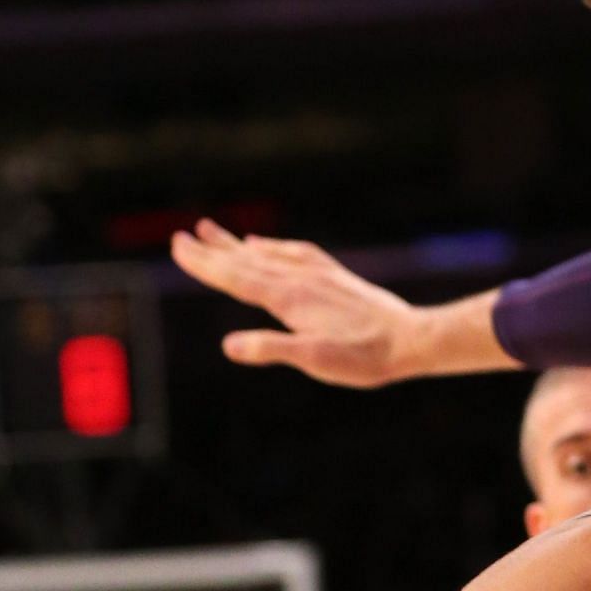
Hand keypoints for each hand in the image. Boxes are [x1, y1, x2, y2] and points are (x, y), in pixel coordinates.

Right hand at [171, 219, 427, 385]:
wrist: (411, 339)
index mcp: (288, 298)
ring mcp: (317, 274)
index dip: (205, 264)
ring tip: (212, 230)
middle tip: (181, 236)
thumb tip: (229, 346)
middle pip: (245, 259)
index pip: (236, 276)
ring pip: (267, 253)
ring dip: (236, 244)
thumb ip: (271, 350)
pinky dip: (272, 247)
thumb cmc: (363, 358)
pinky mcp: (333, 276)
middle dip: (212, 250)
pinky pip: (294, 253)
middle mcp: (299, 278)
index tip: (178, 247)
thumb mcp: (314, 361)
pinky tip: (263, 245)